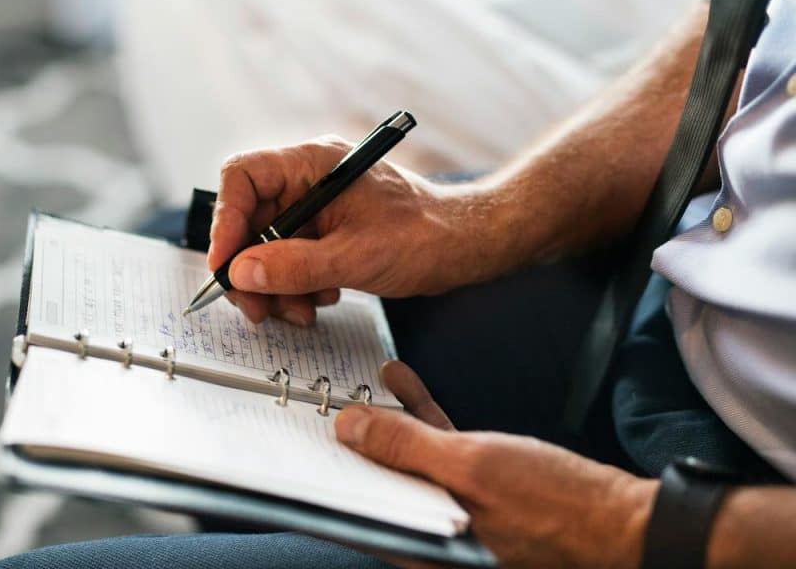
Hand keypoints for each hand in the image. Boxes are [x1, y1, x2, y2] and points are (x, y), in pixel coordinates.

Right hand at [209, 136, 501, 325]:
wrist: (463, 247)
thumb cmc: (424, 236)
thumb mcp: (356, 256)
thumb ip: (295, 266)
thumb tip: (241, 272)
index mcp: (313, 163)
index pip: (243, 177)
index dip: (225, 220)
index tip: (225, 265)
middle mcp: (308, 180)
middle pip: (248, 219)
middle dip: (250, 268)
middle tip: (257, 307)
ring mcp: (314, 208)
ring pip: (265, 246)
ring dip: (273, 286)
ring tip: (299, 311)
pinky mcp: (323, 233)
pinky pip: (288, 259)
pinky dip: (293, 287)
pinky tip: (318, 301)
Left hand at [335, 362, 657, 568]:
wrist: (625, 521)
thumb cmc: (556, 508)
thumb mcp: (470, 470)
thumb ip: (406, 449)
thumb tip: (350, 429)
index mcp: (419, 546)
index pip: (354, 511)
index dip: (326, 475)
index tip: (303, 439)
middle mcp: (431, 534)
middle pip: (374, 483)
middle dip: (351, 439)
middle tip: (326, 400)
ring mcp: (455, 511)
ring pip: (404, 460)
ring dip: (385, 419)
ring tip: (362, 381)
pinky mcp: (479, 492)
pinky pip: (436, 453)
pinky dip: (422, 420)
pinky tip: (405, 386)